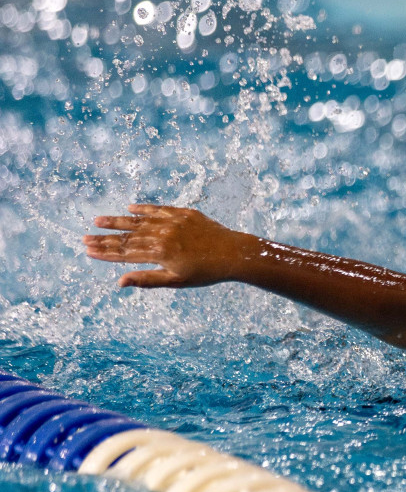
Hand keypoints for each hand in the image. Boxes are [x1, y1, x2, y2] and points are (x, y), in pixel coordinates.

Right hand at [83, 204, 250, 287]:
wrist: (234, 254)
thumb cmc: (206, 273)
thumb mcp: (176, 281)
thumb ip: (147, 280)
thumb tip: (120, 283)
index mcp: (160, 253)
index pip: (126, 253)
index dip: (105, 252)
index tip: (88, 251)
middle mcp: (163, 235)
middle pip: (128, 237)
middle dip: (104, 238)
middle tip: (84, 237)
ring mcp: (173, 222)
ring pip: (139, 221)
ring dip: (118, 221)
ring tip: (99, 221)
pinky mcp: (184, 213)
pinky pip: (159, 209)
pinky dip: (143, 209)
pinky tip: (129, 209)